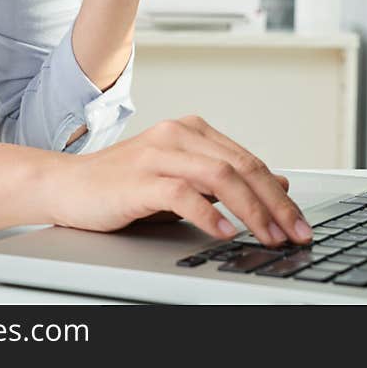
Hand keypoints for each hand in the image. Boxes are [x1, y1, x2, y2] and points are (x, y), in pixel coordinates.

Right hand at [43, 116, 312, 246]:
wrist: (67, 185)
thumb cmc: (123, 185)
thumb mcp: (182, 178)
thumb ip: (225, 178)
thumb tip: (277, 184)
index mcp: (193, 131)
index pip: (249, 161)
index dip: (279, 193)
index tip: (299, 222)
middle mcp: (179, 135)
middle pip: (242, 166)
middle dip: (276, 203)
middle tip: (295, 232)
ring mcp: (158, 153)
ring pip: (220, 176)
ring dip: (252, 210)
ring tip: (268, 236)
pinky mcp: (139, 178)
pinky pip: (183, 193)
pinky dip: (208, 214)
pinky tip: (224, 232)